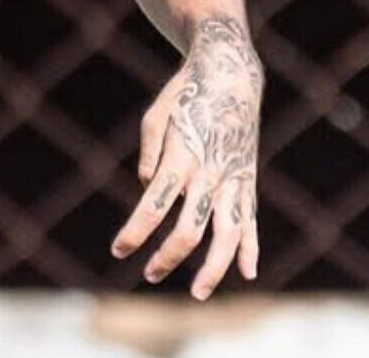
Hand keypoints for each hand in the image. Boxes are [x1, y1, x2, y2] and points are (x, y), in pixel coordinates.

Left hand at [111, 13, 262, 298]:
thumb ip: (151, 155)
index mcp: (182, 155)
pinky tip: (247, 274)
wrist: (231, 75)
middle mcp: (210, 172)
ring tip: (199, 293)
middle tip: (148, 275)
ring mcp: (234, 178)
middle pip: (190, 229)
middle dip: (168, 257)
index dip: (135, 232)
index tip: (118, 250)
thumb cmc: (184, 94)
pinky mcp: (248, 179)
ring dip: (214, 268)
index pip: (154, 205)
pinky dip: (250, 247)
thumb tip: (147, 189)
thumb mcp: (156, 116)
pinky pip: (250, 219)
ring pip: (228, 234)